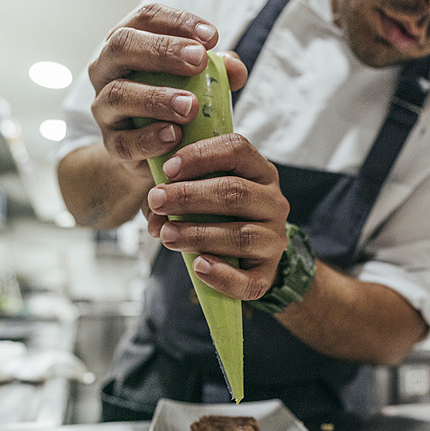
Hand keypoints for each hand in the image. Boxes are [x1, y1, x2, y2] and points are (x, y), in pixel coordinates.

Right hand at [88, 3, 246, 175]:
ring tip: (190, 107)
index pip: (146, 18)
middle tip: (199, 61)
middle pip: (122, 46)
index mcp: (128, 42)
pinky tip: (174, 136)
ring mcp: (103, 107)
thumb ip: (217, 71)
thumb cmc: (175, 103)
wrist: (156, 151)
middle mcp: (106, 69)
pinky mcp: (111, 144)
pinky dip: (149, 139)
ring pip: (118, 94)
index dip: (178, 22)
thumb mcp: (198, 82)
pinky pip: (124, 141)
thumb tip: (235, 68)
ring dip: (157, 98)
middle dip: (162, 50)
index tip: (212, 37)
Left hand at [146, 134, 289, 300]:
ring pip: (242, 235)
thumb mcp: (195, 194)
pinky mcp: (268, 273)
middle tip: (157, 200)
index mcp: (259, 171)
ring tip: (167, 235)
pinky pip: (250, 281)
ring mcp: (274, 239)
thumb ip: (172, 196)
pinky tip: (198, 267)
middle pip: (236, 192)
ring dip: (199, 234)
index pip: (237, 150)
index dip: (201, 156)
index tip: (167, 169)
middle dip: (190, 196)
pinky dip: (223, 275)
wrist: (238, 254)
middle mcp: (274, 202)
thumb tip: (155, 217)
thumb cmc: (213, 214)